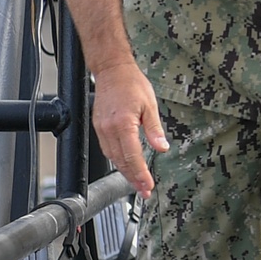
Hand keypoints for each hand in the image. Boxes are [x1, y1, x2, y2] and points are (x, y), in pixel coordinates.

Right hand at [91, 60, 169, 198]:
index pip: (132, 157)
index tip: (148, 186)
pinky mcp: (98, 126)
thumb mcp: (150, 105)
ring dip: (124, 171)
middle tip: (144, 190)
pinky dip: (116, 159)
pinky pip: (107, 149)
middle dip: (133, 178)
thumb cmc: (131, 83)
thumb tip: (162, 147)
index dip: (141, 174)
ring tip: (136, 181)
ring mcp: (101, 128)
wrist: (112, 70)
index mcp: (123, 124)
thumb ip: (155, 130)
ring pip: (112, 157)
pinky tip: (124, 164)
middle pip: (121, 162)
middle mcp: (109, 129)